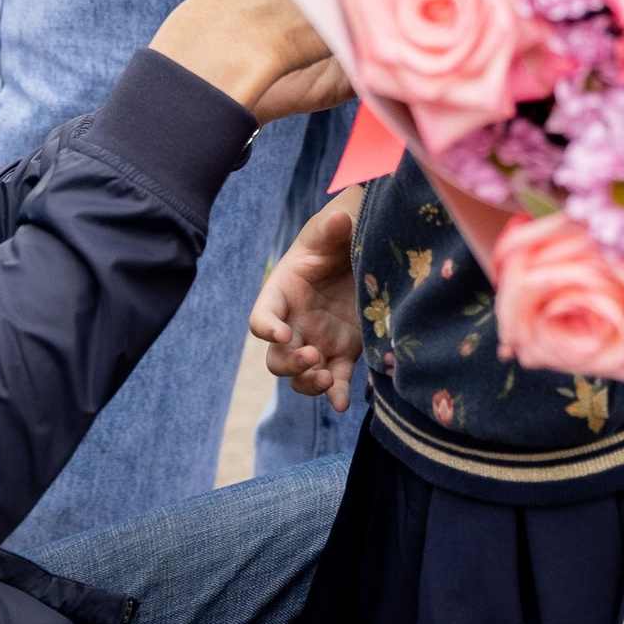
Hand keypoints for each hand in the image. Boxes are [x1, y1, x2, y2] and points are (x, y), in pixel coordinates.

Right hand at [252, 191, 364, 411]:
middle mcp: (294, 323)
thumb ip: (332, 227)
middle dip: (289, 362)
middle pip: (276, 356)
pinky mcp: (343, 354)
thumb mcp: (333, 229)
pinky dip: (336, 395)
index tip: (281, 332)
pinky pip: (335, 381)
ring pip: (299, 375)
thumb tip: (338, 219)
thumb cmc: (337, 237)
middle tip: (312, 355)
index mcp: (282, 294)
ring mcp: (317, 342)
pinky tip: (343, 404)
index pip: (261, 318)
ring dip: (307, 383)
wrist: (362, 252)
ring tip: (326, 379)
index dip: (266, 328)